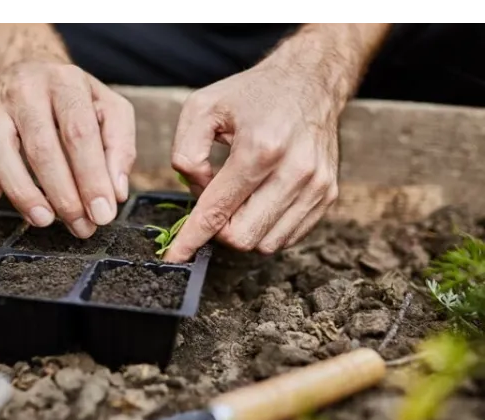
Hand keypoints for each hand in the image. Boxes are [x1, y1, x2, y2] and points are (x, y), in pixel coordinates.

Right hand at [0, 61, 135, 237]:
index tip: (103, 213)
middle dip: (63, 194)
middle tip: (81, 226)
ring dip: (21, 191)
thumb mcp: (110, 109)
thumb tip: (115, 192)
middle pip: (41, 146)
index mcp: (66, 83)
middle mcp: (27, 91)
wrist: (29, 64)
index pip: (79, 133)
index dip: (92, 177)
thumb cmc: (75, 98)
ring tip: (44, 220)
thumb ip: (120, 147)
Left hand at [164, 59, 340, 262]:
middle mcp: (294, 170)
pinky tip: (259, 201)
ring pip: (266, 243)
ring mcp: (317, 185)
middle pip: (242, 236)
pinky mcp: (329, 194)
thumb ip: (186, 152)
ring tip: (239, 197)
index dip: (191, 239)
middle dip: (219, 230)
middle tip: (214, 203)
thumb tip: (196, 191)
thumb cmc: (252, 95)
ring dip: (243, 230)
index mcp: (260, 148)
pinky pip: (288, 237)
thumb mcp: (202, 108)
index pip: (218, 211)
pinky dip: (266, 228)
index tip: (175, 256)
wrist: (310, 80)